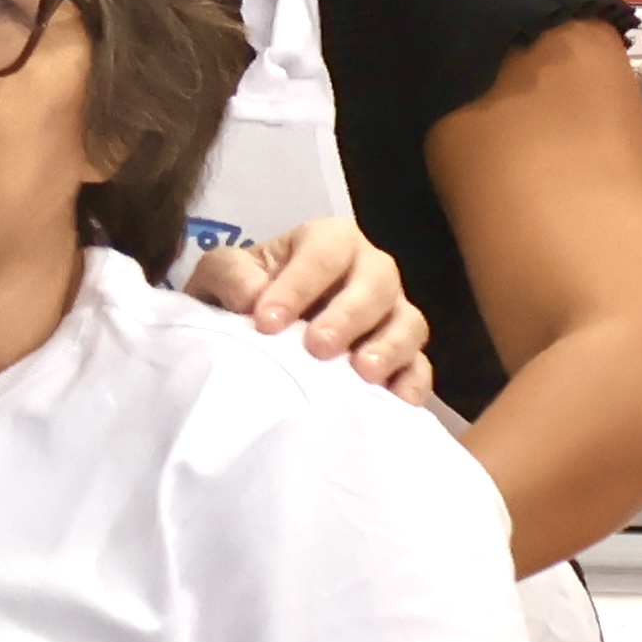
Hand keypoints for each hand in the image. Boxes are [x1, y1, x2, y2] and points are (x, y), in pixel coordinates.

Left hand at [189, 218, 435, 403]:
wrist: (258, 326)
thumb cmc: (245, 290)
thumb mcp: (222, 273)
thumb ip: (231, 274)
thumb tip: (251, 297)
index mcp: (328, 241)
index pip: (323, 254)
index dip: (298, 286)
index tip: (267, 322)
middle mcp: (369, 269)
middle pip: (377, 284)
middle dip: (348, 316)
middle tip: (318, 347)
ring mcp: (392, 312)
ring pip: (408, 321)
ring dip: (389, 346)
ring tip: (363, 372)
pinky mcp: (403, 353)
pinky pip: (419, 364)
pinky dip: (413, 381)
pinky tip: (398, 400)